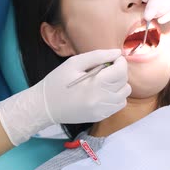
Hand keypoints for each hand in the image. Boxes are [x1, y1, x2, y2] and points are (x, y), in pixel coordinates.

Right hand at [0, 49, 130, 144]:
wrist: (44, 107)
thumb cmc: (57, 81)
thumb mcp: (74, 63)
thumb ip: (97, 56)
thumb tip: (117, 53)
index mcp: (95, 85)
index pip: (121, 71)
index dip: (120, 61)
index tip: (112, 58)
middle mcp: (102, 100)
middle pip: (124, 82)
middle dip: (119, 72)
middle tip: (105, 68)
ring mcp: (102, 111)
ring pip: (124, 94)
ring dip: (118, 85)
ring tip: (104, 80)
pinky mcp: (100, 117)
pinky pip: (118, 104)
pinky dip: (115, 96)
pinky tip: (102, 91)